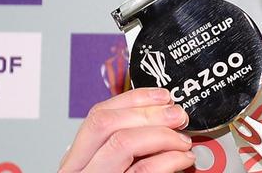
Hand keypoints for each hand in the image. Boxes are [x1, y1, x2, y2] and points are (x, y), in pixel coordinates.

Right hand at [58, 88, 195, 172]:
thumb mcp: (119, 167)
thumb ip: (134, 146)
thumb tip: (166, 116)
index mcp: (78, 161)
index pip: (98, 115)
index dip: (134, 99)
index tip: (164, 96)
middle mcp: (78, 172)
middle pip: (105, 123)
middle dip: (149, 112)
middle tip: (179, 115)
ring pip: (122, 143)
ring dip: (162, 135)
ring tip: (183, 142)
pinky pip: (143, 171)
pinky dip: (169, 160)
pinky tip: (183, 161)